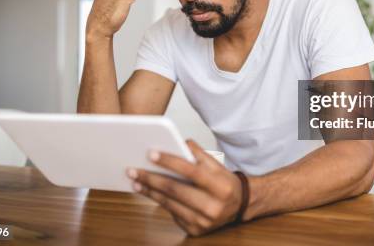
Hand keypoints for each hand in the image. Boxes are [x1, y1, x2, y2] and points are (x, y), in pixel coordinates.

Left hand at [127, 140, 243, 235]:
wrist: (239, 207)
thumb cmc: (225, 183)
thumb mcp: (217, 166)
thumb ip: (199, 154)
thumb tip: (179, 143)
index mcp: (221, 187)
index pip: (191, 171)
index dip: (170, 161)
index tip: (151, 153)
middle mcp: (213, 207)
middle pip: (175, 190)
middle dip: (151, 178)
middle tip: (133, 170)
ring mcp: (203, 221)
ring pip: (170, 203)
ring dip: (150, 191)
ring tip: (136, 181)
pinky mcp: (195, 230)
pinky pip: (172, 213)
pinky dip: (159, 201)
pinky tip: (149, 192)